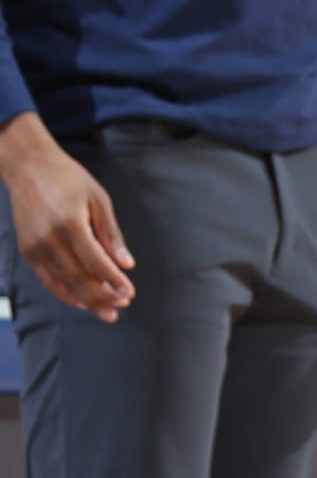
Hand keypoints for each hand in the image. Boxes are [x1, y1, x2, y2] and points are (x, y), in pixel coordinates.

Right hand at [0, 115, 134, 320]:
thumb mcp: (98, 198)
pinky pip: (46, 280)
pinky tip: (81, 301)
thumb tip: (126, 264)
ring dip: (86, 300)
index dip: (114, 281)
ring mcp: (35, 247)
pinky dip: (64, 293)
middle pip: (79, 278)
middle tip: (121, 306)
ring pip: (62, 283)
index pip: (96, 261)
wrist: (28, 166)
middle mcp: (49, 238)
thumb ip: (111, 233)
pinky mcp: (27, 251)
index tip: (129, 293)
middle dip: (102, 296)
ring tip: (106, 311)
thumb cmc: (67, 178)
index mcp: (70, 222)